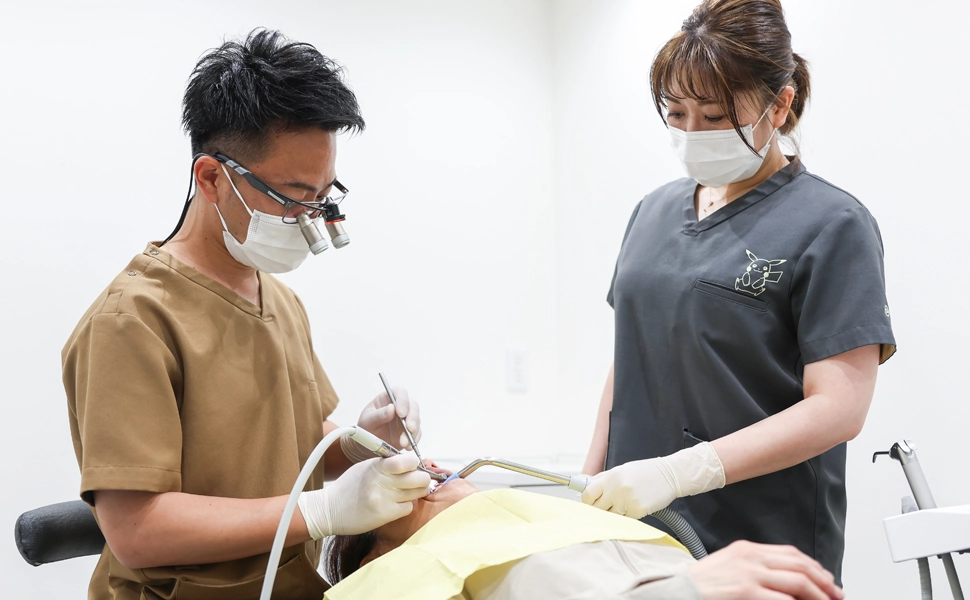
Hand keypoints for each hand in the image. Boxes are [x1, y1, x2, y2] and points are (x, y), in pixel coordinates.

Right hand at [298, 452, 430, 537]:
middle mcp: (382, 481)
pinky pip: (408, 508)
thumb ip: (386, 464)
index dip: (415, 463)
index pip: (408, 461)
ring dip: (414, 493)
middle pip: (420, 478)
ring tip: (404, 493)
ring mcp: (384, 498)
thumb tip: (410, 463)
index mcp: (377, 466)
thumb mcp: (365, 468)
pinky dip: (405, 506)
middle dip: (422, 479)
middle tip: (416, 481)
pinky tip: (395, 505)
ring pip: (417, 493)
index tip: (413, 466)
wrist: (329, 510)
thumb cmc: (348, 487)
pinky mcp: (384, 515)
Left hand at [358, 386, 420, 449]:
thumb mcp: (367, 421)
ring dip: (412, 432)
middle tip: (409, 429)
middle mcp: (400, 406)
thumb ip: (378, 415)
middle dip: (412, 418)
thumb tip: (391, 408)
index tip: (401, 413)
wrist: (368, 444)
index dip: (403, 401)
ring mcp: (407, 418)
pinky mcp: (410, 430)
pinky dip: (414, 440)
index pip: (400, 392)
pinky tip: (408, 446)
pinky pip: (417, 433)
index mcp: (388, 398)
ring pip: (416, 420)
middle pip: (413, 405)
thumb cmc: (366, 428)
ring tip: (403, 443)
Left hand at [581, 456, 677, 517]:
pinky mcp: (638, 510)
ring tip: (626, 504)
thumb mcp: (622, 470)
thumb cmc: (646, 472)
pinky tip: (636, 506)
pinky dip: (629, 516)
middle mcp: (617, 488)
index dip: (587, 502)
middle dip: (600, 511)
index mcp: (611, 476)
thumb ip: (604, 479)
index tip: (590, 504)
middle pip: (598, 508)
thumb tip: (586, 486)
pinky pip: (626, 520)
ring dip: (616, 514)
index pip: (588, 494)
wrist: (670, 475)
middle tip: (607, 509)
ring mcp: (627, 500)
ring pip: (612, 516)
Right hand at [688, 541, 843, 599]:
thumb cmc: (701, 585)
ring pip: (798, 582)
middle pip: (800, 565)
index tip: (826, 580)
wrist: (677, 591)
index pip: (791, 554)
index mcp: (747, 549)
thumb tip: (784, 582)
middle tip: (837, 594)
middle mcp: (750, 557)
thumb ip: (754, 568)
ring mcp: (749, 574)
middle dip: (824, 582)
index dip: (814, 567)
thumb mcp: (729, 567)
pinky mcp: (746, 591)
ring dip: (820, 595)